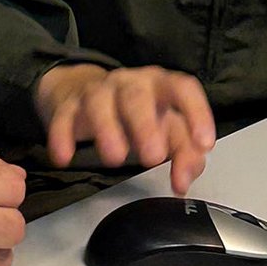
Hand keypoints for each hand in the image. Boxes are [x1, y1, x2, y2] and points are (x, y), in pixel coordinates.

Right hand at [34, 63, 215, 194]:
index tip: (204, 142)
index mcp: (160, 86)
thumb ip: (184, 154)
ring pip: (99, 101)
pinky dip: (62, 136)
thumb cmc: (135, 114)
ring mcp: (97, 91)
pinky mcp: (68, 106)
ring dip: (107, 128)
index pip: (182, 88)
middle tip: (153, 157)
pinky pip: (63, 117)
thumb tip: (182, 182)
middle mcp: (129, 83)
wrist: (82, 91)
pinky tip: (64, 157)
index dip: (197, 112)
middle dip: (145, 124)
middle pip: (137, 96)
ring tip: (115, 158)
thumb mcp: (166, 129)